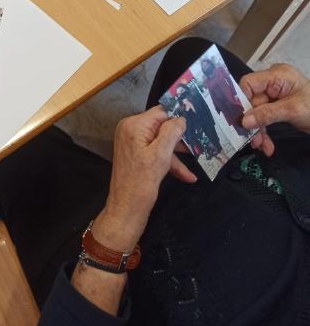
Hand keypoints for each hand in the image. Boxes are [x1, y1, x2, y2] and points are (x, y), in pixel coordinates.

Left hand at [94, 107, 194, 252]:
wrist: (126, 212)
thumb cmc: (141, 184)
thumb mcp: (160, 156)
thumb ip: (171, 133)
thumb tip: (181, 118)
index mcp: (134, 125)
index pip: (161, 112)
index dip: (179, 117)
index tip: (198, 120)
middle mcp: (131, 130)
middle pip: (162, 127)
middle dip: (180, 139)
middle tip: (199, 144)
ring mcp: (133, 143)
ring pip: (161, 142)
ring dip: (177, 155)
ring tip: (195, 164)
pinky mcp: (136, 155)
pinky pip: (156, 153)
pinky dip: (169, 163)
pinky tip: (186, 176)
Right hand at [241, 64, 309, 155]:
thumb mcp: (292, 110)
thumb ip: (267, 114)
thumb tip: (243, 121)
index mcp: (277, 75)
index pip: (249, 83)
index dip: (242, 101)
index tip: (241, 121)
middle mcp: (273, 82)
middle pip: (252, 101)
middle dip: (253, 122)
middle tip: (253, 141)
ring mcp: (275, 94)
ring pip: (257, 112)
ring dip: (259, 131)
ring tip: (262, 147)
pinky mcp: (277, 106)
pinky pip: (265, 117)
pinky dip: (265, 131)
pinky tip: (267, 145)